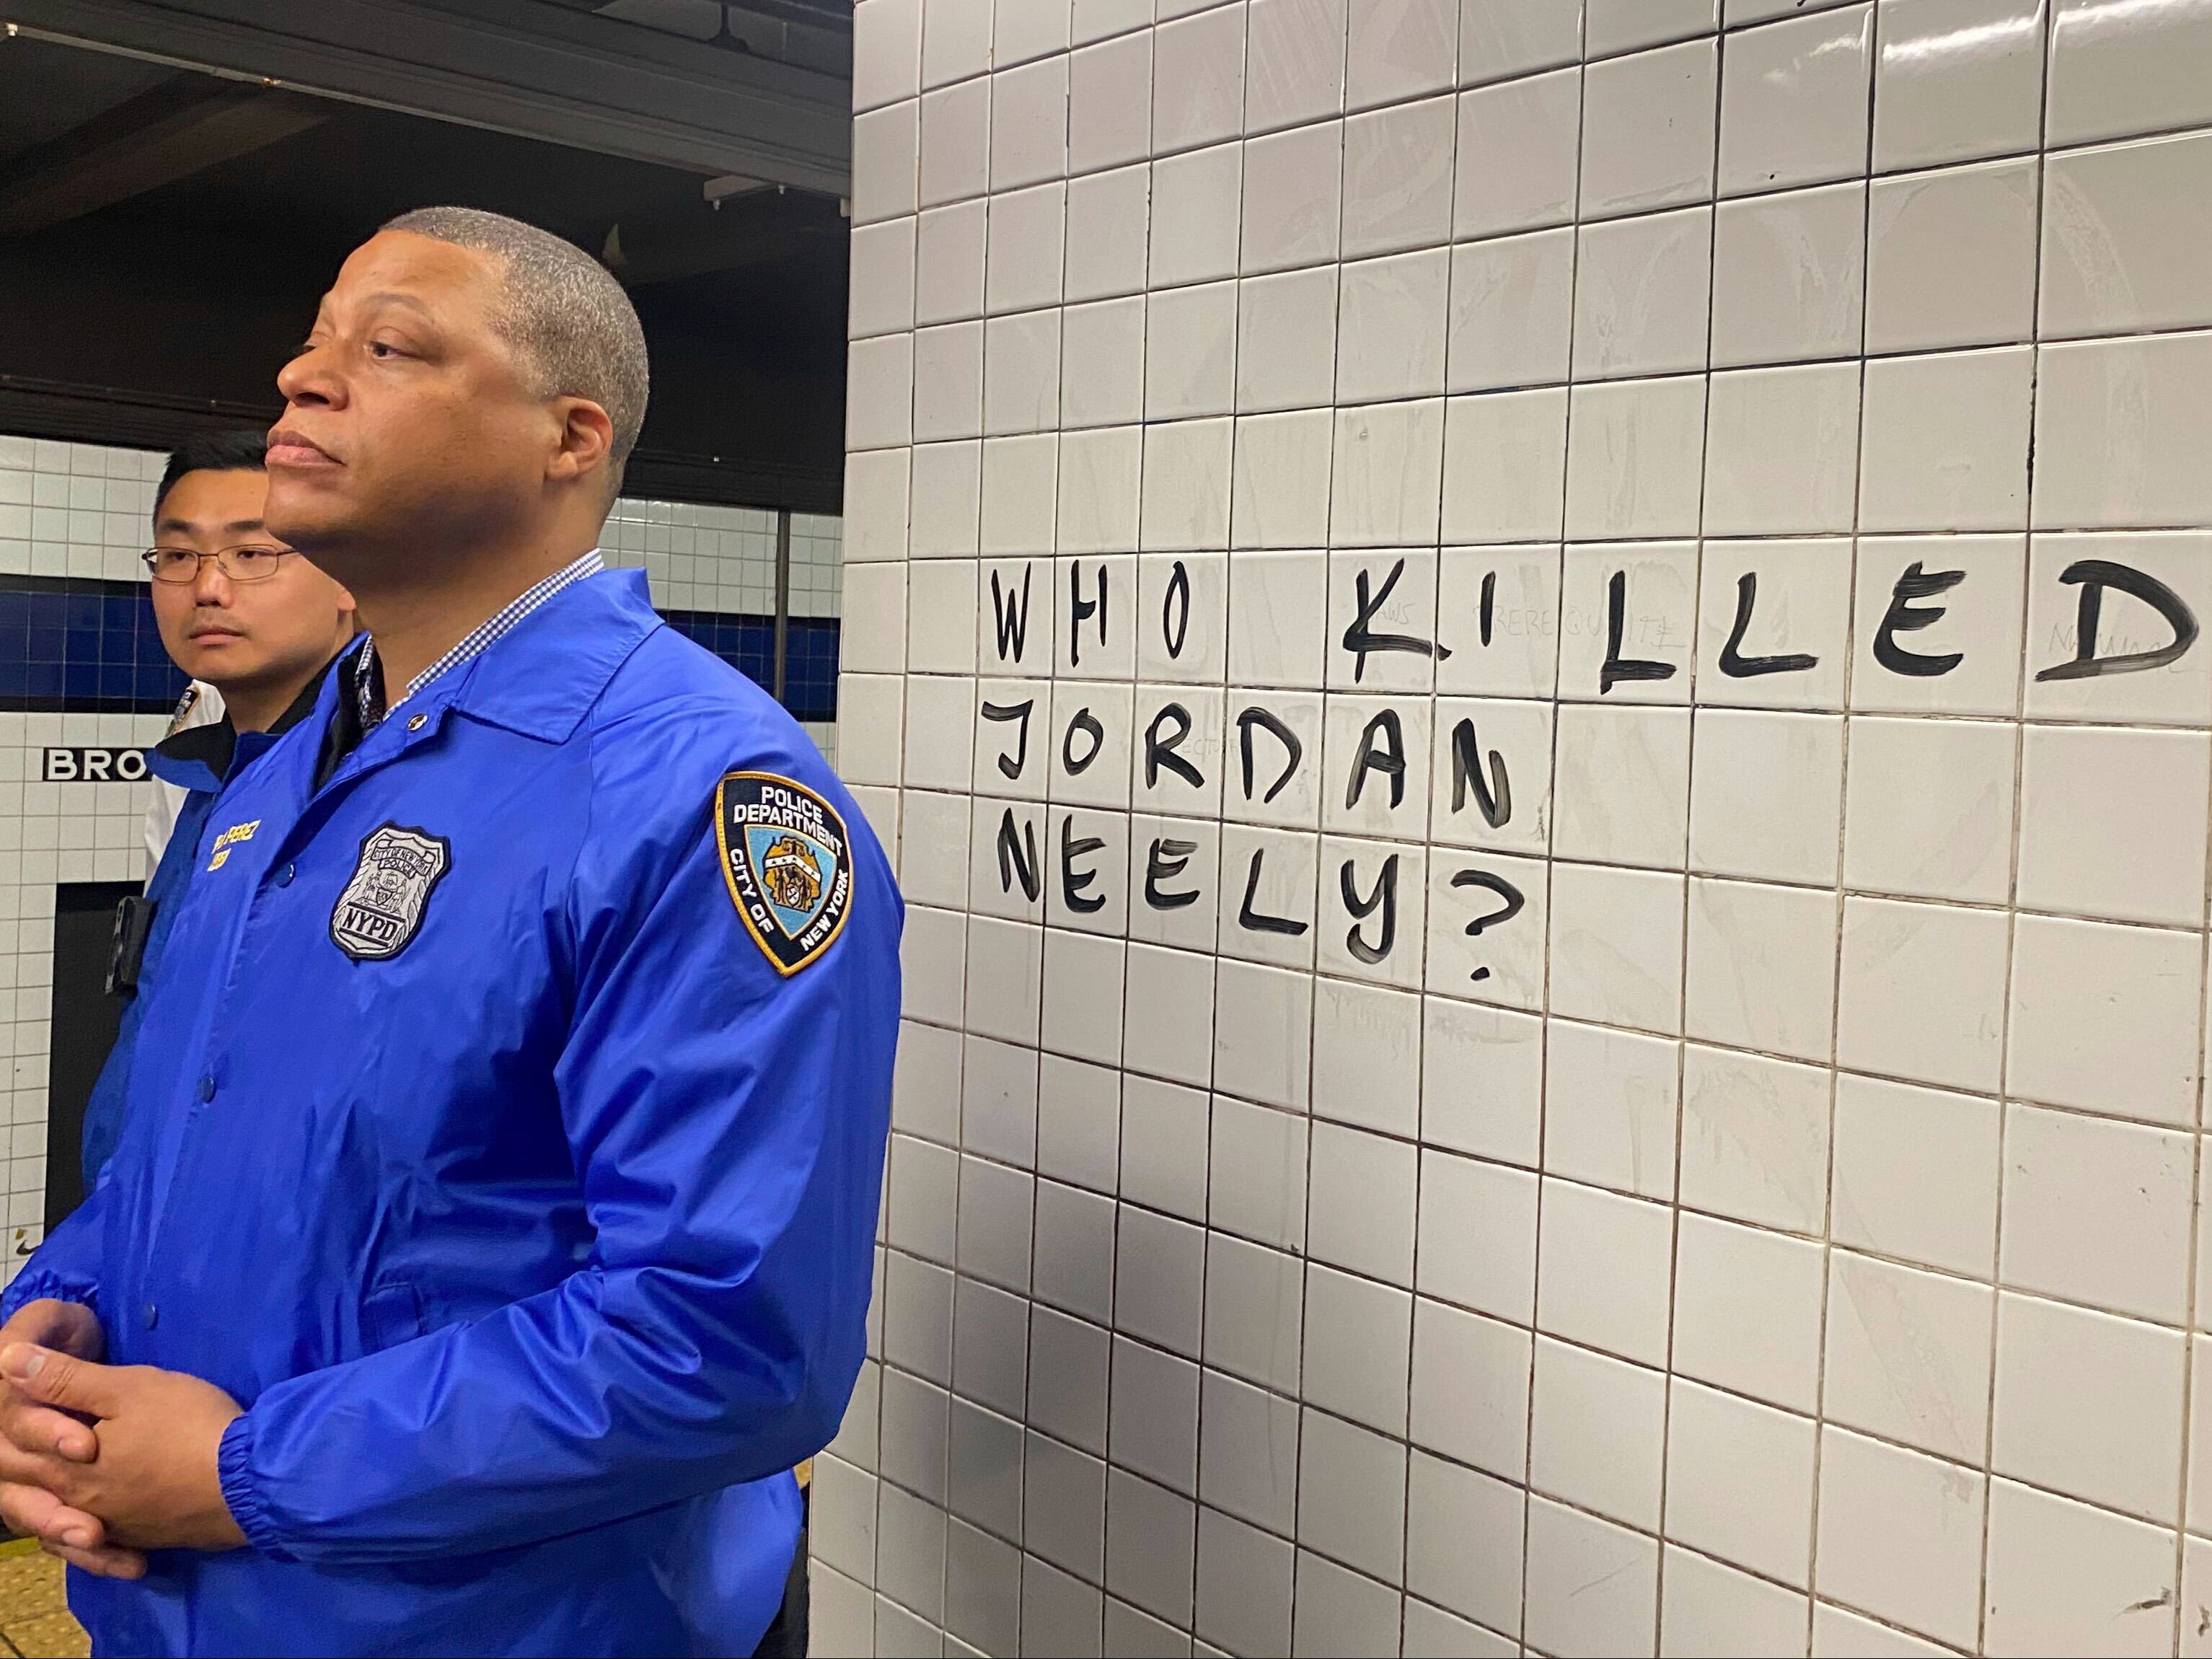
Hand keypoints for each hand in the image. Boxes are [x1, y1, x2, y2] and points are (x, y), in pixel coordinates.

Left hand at [0, 1344, 246, 1561]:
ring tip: (54, 1494)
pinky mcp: (142, 1539)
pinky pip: (97, 1545)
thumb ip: (66, 1379)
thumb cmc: (184, 1426)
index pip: (17, 1446)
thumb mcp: (129, 1389)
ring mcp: (111, 1527)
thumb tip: (5, 1360)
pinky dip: (86, 1537)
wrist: (246, 1484)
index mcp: (65, 1468)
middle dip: (23, 1466)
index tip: (18, 1405)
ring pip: (61, 1521)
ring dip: (52, 1509)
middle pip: (32, 1489)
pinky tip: (97, 1528)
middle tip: (25, 1445)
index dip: (14, 1421)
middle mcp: (77, 1505)